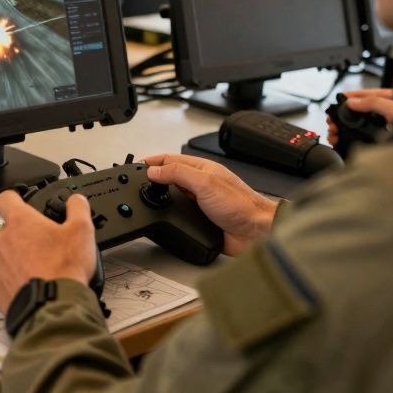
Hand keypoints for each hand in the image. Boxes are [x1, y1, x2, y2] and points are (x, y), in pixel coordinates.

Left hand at [0, 191, 96, 313]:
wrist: (53, 306)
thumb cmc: (64, 267)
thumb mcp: (82, 230)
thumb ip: (77, 208)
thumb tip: (77, 200)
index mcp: (19, 221)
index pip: (5, 198)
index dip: (15, 199)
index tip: (24, 204)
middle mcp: (2, 240)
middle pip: (9, 229)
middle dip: (25, 234)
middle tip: (45, 245)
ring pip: (6, 254)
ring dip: (20, 257)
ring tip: (42, 267)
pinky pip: (4, 276)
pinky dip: (16, 278)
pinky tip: (34, 283)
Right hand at [144, 154, 277, 255]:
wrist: (256, 233)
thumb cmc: (241, 204)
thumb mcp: (204, 183)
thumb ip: (178, 174)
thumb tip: (154, 171)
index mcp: (201, 169)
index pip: (170, 159)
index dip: (152, 161)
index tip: (136, 165)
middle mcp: (200, 184)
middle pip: (170, 177)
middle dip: (153, 177)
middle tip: (136, 179)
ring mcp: (201, 202)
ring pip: (174, 196)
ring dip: (161, 196)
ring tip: (146, 194)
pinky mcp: (201, 220)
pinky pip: (181, 215)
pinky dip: (170, 214)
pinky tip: (165, 215)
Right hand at [325, 89, 392, 146]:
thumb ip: (373, 102)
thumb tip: (352, 102)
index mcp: (387, 99)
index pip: (362, 95)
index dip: (347, 98)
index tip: (336, 103)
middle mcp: (383, 112)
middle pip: (356, 111)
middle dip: (341, 117)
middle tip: (333, 123)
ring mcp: (382, 126)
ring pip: (357, 125)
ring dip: (343, 129)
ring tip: (335, 133)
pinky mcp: (381, 139)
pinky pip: (360, 136)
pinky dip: (349, 138)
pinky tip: (343, 141)